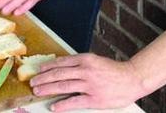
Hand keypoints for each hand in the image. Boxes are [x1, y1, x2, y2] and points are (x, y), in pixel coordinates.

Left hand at [31, 54, 145, 110]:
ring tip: (38, 92)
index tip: (39, 70)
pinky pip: (74, 102)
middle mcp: (86, 70)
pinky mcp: (94, 99)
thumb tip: (62, 68)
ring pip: (63, 86)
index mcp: (86, 59)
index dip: (48, 66)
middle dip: (43, 78)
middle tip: (33, 82)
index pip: (61, 62)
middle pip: (59, 74)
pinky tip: (54, 106)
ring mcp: (89, 85)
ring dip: (48, 89)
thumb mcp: (95, 61)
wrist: (132, 79)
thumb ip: (80, 64)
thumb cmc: (113, 70)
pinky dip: (62, 104)